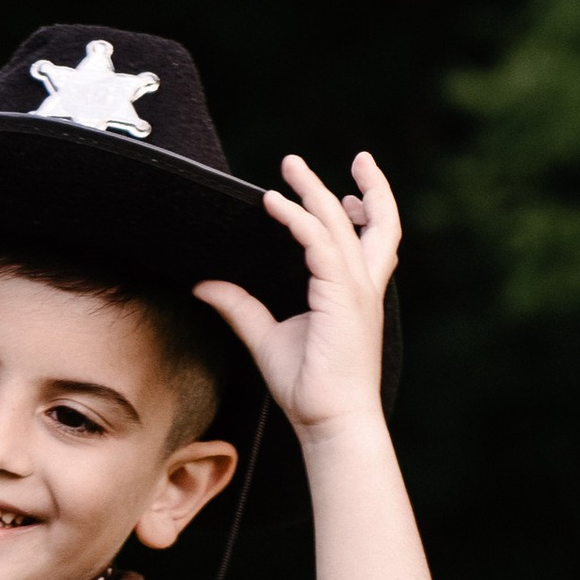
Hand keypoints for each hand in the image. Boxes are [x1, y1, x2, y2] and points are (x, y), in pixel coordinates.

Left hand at [194, 149, 397, 437]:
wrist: (330, 420)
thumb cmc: (308, 386)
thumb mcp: (266, 337)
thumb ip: (240, 307)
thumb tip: (205, 285)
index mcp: (354, 294)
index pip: (367, 241)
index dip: (363, 210)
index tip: (346, 191)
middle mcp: (361, 286)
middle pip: (374, 222)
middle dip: (362, 186)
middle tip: (339, 159)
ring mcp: (356, 290)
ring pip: (341, 224)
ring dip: (316, 191)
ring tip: (291, 166)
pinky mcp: (342, 297)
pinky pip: (319, 246)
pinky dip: (298, 221)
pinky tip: (275, 205)